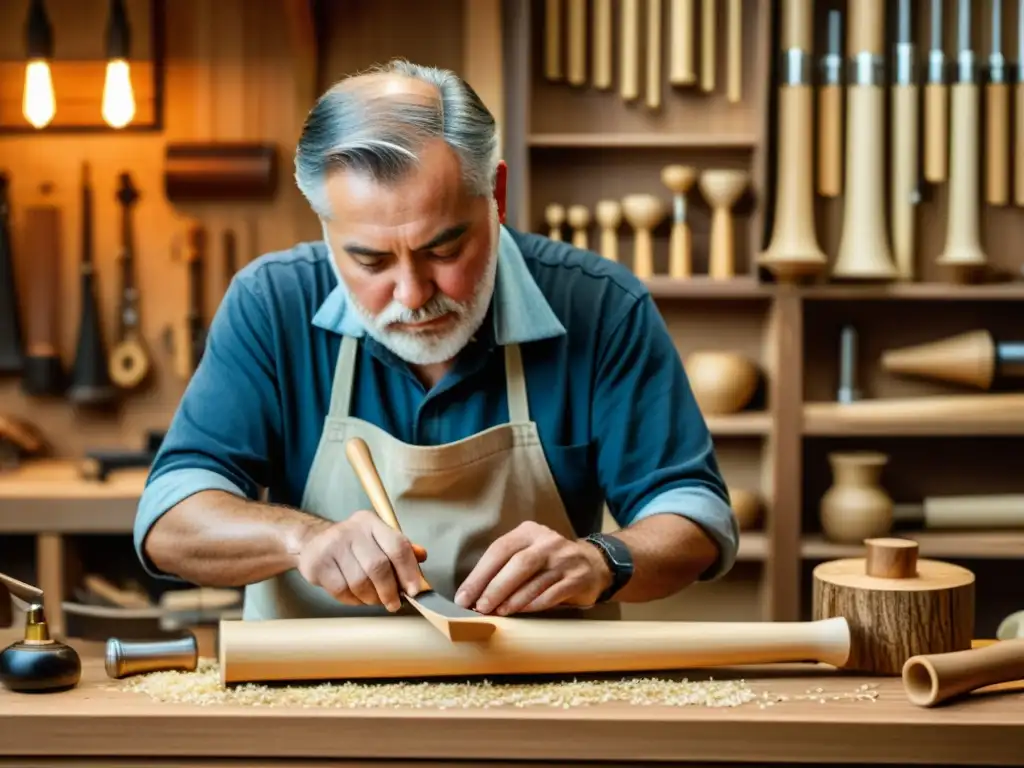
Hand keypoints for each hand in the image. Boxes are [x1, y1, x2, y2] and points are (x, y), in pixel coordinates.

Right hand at [295, 510, 426, 612]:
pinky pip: (341, 590)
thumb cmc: (353, 546)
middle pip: (378, 566)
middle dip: (389, 591)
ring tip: (374, 599)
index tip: (414, 591)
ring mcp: (332, 545)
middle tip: (393, 603)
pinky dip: (353, 600)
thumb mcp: (377, 540)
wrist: (312, 543)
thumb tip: (422, 556)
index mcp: (371, 522)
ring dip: (371, 598)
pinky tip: (356, 597)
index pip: (397, 545)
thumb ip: (400, 549)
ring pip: (359, 582)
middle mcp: (352, 530)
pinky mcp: (317, 563)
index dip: (409, 571)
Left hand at [454, 521, 612, 615]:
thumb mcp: (527, 552)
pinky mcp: (577, 578)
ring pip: (534, 581)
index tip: (464, 596)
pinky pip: (551, 594)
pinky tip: (520, 613)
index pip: (500, 549)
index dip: (480, 575)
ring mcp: (565, 559)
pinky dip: (533, 605)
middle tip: (479, 607)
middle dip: (494, 588)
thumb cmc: (548, 563)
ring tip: (496, 613)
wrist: (593, 565)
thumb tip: (473, 594)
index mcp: (529, 531)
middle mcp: (548, 541)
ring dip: (512, 600)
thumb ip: (504, 567)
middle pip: (517, 564)